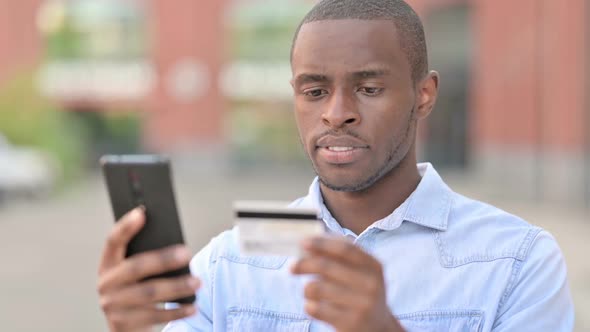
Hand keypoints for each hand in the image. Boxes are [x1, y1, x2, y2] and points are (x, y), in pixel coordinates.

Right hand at [97, 207, 199, 331]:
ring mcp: (112, 305)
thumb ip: (147, 258)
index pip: (113, 241)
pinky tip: (192, 306)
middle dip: (163, 259)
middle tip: (187, 253)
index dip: (126, 227)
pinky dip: (176, 311)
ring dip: (176, 287)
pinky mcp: (122, 324)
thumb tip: (177, 246)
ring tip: (197, 282)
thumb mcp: (136, 273)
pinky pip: (154, 315)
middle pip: (136, 267)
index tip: (141, 212)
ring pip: (149, 293)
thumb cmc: (138, 289)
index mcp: (108, 264)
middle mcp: (106, 283)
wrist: (126, 326)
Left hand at [291, 236, 403, 331]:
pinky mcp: (349, 324)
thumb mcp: (361, 273)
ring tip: (311, 292)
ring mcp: (362, 305)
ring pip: (316, 288)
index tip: (303, 242)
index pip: (344, 249)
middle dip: (304, 264)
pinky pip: (315, 309)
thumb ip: (339, 257)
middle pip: (325, 266)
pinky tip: (316, 307)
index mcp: (374, 267)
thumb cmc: (361, 293)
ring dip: (307, 289)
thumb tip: (309, 245)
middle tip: (292, 267)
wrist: (378, 328)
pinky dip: (309, 306)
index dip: (321, 244)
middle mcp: (371, 285)